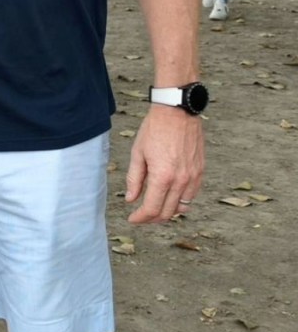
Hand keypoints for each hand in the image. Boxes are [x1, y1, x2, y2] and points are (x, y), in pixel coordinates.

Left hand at [125, 104, 204, 222]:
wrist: (177, 112)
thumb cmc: (154, 129)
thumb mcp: (138, 152)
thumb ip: (134, 179)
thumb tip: (131, 199)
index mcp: (163, 177)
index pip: (152, 209)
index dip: (141, 218)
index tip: (132, 219)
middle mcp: (181, 181)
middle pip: (168, 213)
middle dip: (152, 218)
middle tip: (141, 216)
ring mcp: (193, 178)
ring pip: (182, 207)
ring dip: (168, 211)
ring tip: (154, 207)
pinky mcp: (200, 172)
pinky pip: (191, 195)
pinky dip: (180, 201)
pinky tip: (169, 195)